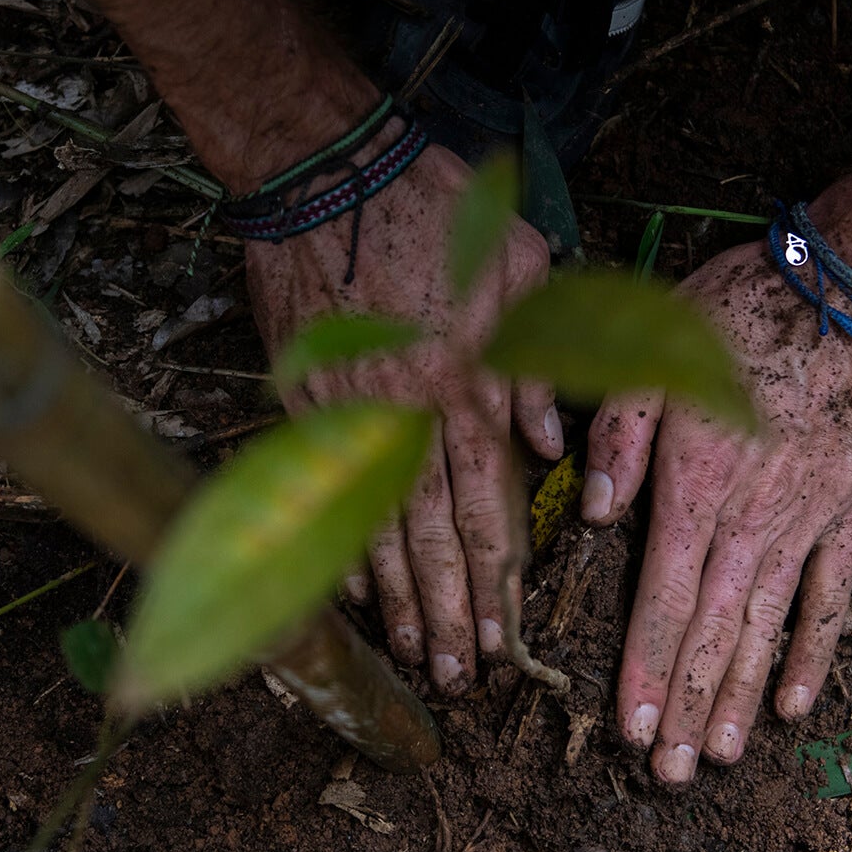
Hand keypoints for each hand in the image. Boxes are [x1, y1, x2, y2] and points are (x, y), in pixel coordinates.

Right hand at [247, 144, 562, 693]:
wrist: (325, 172)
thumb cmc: (434, 208)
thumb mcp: (520, 267)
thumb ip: (540, 367)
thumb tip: (550, 450)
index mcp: (465, 385)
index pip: (486, 509)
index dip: (496, 583)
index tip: (502, 641)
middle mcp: (404, 414)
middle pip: (429, 537)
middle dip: (446, 614)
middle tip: (457, 678)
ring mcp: (345, 413)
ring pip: (372, 524)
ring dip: (393, 598)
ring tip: (408, 656)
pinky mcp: (301, 399)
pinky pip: (322, 488)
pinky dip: (335, 541)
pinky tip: (347, 590)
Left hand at [584, 240, 851, 783]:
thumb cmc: (744, 308)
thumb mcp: (654, 351)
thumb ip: (618, 436)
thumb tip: (593, 514)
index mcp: (692, 483)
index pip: (660, 599)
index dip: (646, 670)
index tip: (633, 731)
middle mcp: (749, 519)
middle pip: (712, 632)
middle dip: (689, 708)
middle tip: (671, 775)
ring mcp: (807, 523)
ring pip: (766, 629)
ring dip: (742, 697)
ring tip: (723, 758)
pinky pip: (833, 596)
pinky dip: (814, 652)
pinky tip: (799, 704)